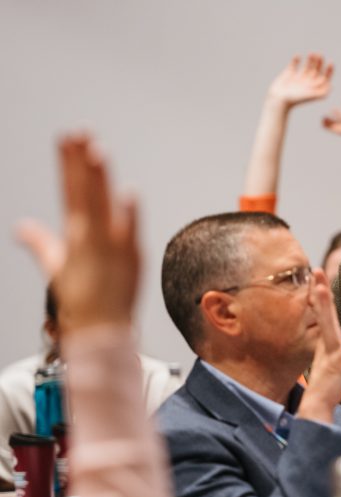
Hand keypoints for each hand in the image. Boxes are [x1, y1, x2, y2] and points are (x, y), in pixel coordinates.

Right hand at [17, 134, 138, 333]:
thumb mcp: (56, 267)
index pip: (70, 190)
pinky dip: (128, 215)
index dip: (68, 163)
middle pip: (84, 192)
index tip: (67, 137)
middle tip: (79, 132)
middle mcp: (89, 237)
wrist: (99, 331)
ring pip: (102, 206)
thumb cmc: (81, 301)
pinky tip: (130, 193)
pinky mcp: (129, 260)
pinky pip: (128, 233)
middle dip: (80, 162)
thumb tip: (20, 228)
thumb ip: (41, 244)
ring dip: (99, 179)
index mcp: (74, 235)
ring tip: (97, 150)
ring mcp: (109, 247)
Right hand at [267, 53, 332, 107]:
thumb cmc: (295, 99)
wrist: (279, 100)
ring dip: (310, 60)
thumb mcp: (310, 96)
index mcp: (314, 88)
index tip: (330, 63)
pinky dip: (296, 60)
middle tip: (320, 55)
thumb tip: (332, 86)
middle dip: (319, 62)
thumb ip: (321, 92)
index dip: (329, 70)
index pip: (324, 78)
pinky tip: (298, 56)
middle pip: (316, 70)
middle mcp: (308, 83)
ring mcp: (298, 78)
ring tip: (311, 53)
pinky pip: (293, 64)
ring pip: (307, 66)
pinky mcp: (289, 74)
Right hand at [297, 269, 340, 423]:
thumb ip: (331, 338)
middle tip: (316, 271)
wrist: (320, 401)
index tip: (317, 272)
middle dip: (320, 291)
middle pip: (324, 312)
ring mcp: (331, 353)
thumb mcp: (330, 353)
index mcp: (327, 338)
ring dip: (325, 309)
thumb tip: (332, 325)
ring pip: (329, 328)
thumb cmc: (327, 378)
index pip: (324, 311)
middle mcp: (328, 342)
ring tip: (321, 291)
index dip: (321, 291)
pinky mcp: (337, 367)